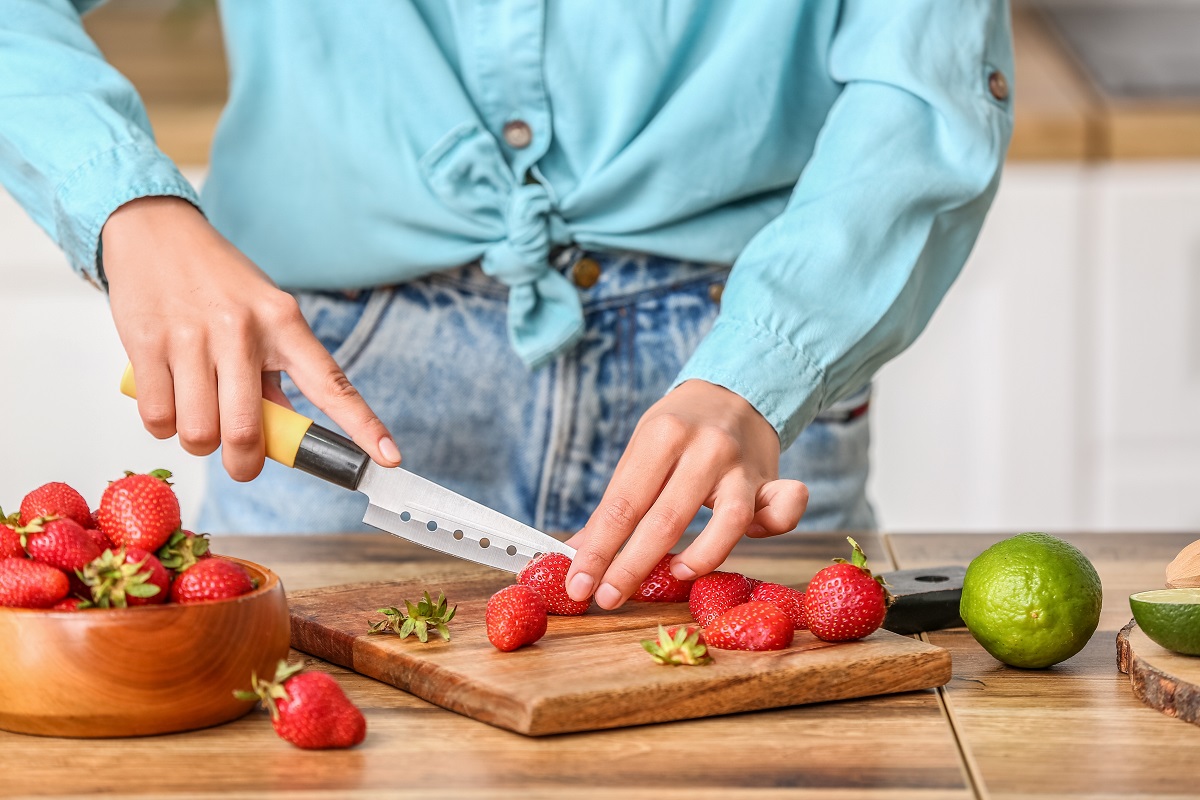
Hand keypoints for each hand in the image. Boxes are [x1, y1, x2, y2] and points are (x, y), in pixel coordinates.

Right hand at [102, 196, 400, 480]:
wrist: (154, 230)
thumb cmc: (219, 283)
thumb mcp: (263, 316)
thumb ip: (278, 375)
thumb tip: (286, 437)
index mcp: (285, 323)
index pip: (332, 384)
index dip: (363, 426)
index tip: (390, 457)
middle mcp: (242, 330)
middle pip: (246, 431)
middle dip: (244, 463)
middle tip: (242, 461)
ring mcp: (192, 338)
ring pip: (198, 433)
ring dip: (200, 441)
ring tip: (199, 412)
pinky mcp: (147, 345)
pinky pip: (158, 419)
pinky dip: (164, 426)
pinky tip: (171, 400)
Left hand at [563, 379, 807, 608]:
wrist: (732, 390)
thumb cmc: (676, 430)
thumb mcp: (639, 453)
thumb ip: (615, 506)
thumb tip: (577, 557)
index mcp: (662, 435)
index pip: (622, 504)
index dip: (598, 551)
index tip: (578, 586)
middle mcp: (705, 448)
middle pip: (666, 518)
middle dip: (632, 566)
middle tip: (608, 599)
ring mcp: (742, 465)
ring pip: (730, 520)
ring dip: (702, 557)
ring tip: (676, 574)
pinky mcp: (773, 480)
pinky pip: (785, 509)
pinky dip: (776, 527)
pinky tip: (754, 539)